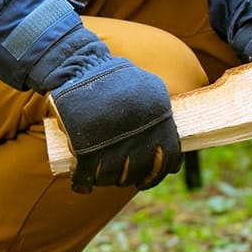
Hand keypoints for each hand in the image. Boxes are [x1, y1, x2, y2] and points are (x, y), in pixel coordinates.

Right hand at [49, 57, 180, 193]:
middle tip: (121, 176)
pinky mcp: (86, 147)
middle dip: (129, 178)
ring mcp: (114, 144)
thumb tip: (169, 132)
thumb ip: (160, 110)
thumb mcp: (150, 88)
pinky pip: (86, 176)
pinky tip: (81, 184)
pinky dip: (82, 184)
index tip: (148, 177)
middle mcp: (141, 137)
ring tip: (100, 176)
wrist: (81, 67)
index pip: (169, 160)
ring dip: (106, 181)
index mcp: (160, 123)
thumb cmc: (117, 76)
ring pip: (111, 177)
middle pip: (138, 173)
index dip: (159, 174)